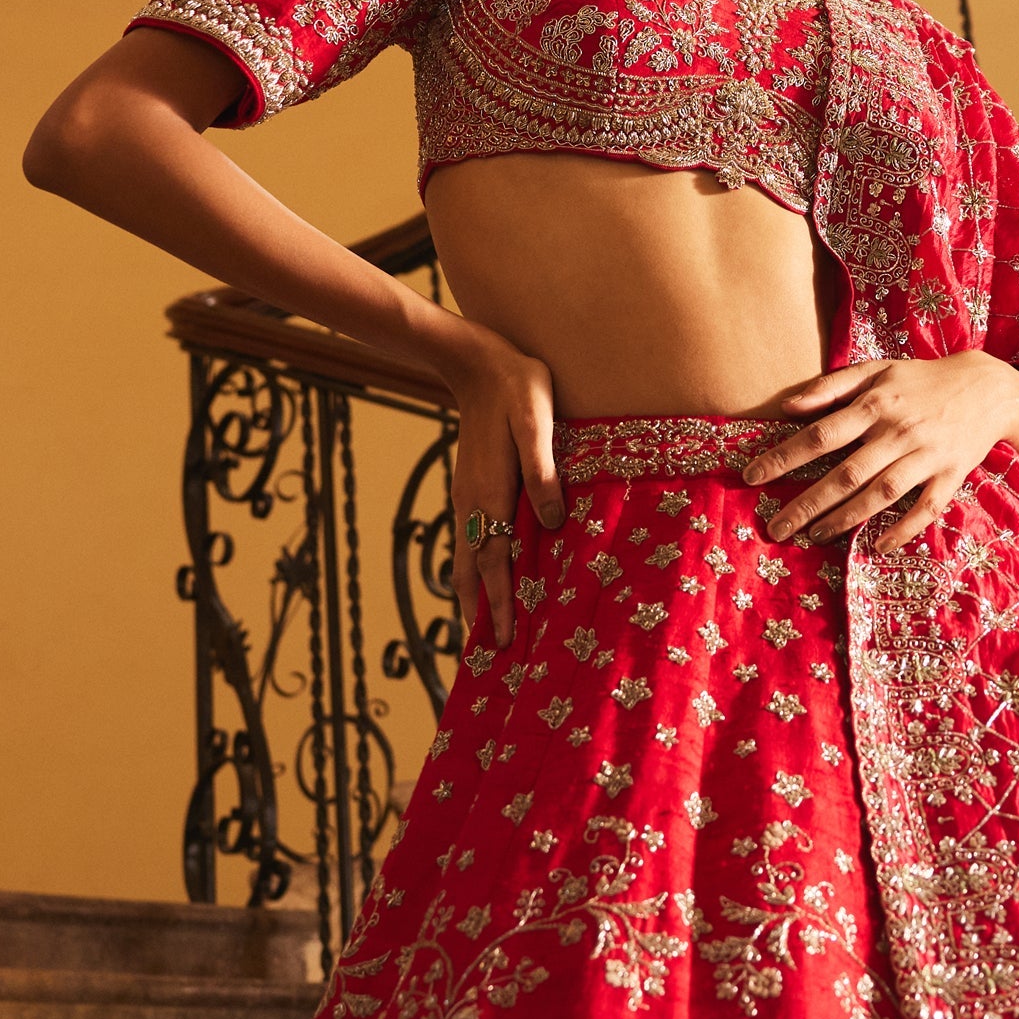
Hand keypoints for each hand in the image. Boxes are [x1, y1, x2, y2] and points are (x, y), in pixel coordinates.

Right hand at [443, 324, 563, 644]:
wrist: (475, 360)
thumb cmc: (517, 387)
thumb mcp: (536, 421)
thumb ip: (543, 470)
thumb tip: (551, 520)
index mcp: (491, 494)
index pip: (495, 563)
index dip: (499, 604)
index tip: (502, 642)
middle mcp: (473, 502)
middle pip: (473, 572)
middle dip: (479, 614)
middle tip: (488, 657)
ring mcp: (467, 495)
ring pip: (466, 558)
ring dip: (472, 596)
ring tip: (480, 630)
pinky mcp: (469, 486)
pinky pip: (469, 539)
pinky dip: (473, 569)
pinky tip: (484, 577)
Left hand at [747, 353, 1018, 556]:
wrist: (988, 387)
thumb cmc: (920, 380)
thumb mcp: (876, 370)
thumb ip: (830, 386)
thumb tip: (787, 405)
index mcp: (876, 404)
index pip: (821, 435)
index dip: (785, 457)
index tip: (752, 477)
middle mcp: (898, 432)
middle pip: (845, 474)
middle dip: (806, 504)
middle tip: (776, 528)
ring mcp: (926, 456)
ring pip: (880, 494)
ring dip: (845, 519)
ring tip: (813, 536)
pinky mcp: (951, 475)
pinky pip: (926, 509)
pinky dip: (903, 529)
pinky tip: (877, 544)